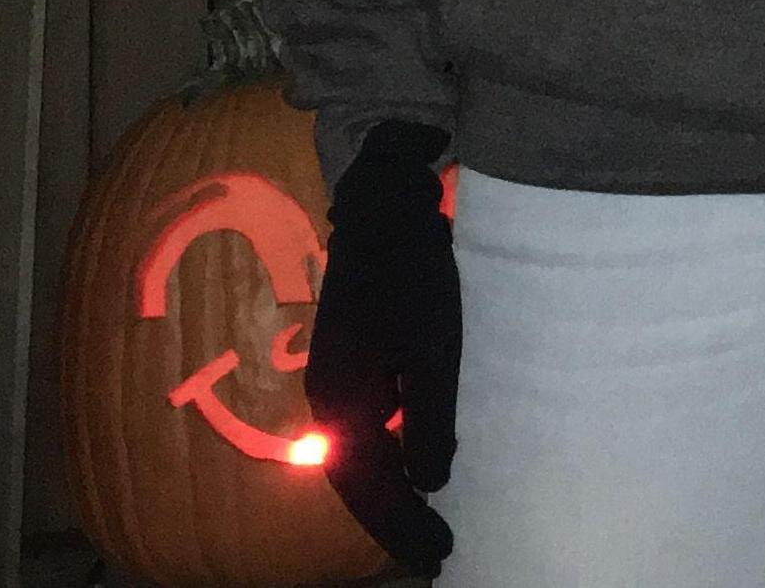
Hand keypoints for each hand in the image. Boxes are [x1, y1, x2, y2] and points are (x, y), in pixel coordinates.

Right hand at [308, 118, 459, 574]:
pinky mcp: (352, 361)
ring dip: (389, 494)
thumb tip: (429, 485)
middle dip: (394, 522)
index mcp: (342, 406)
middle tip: (435, 555)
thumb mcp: (432, 352)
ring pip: (359, 458)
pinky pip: (364, 432)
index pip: (370, 489)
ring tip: (426, 522)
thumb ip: (428, 422)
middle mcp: (329, 401)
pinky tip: (412, 464)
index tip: (436, 558)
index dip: (402, 528)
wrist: (385, 212)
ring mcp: (335, 380)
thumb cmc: (414, 278)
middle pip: (358, 482)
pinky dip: (386, 460)